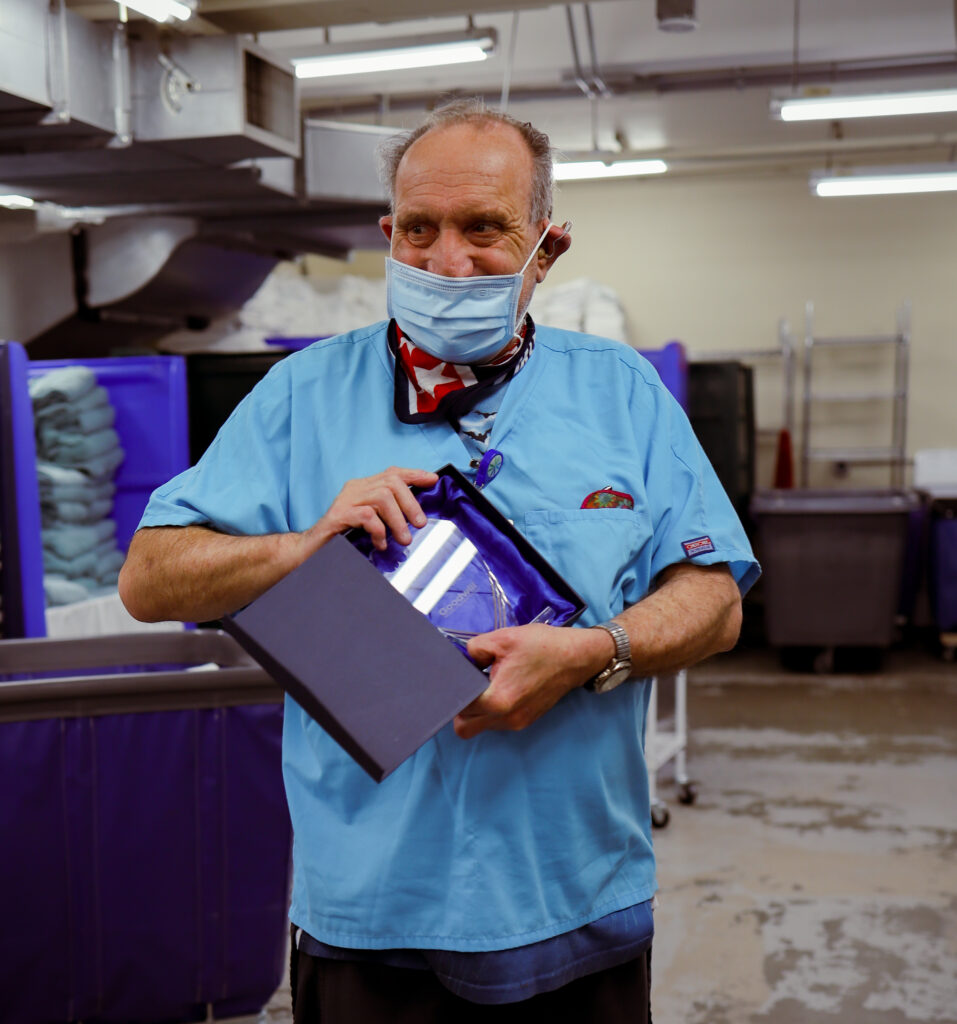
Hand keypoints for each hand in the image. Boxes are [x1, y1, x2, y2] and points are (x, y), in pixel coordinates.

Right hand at [304, 467, 438, 553]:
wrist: (310, 552)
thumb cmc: (342, 539)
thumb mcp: (370, 524)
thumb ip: (388, 516)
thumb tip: (417, 518)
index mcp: (363, 488)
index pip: (392, 473)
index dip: (414, 474)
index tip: (432, 480)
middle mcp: (354, 489)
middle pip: (391, 482)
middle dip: (410, 503)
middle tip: (420, 524)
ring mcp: (345, 501)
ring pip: (382, 497)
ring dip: (397, 519)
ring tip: (403, 539)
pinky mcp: (337, 516)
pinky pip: (366, 515)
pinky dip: (379, 530)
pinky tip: (380, 544)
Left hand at [453, 623, 612, 738]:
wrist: (576, 657)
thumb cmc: (542, 646)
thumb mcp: (502, 638)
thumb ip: (474, 649)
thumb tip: (463, 660)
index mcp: (498, 699)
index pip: (459, 708)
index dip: (452, 693)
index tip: (454, 679)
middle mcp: (507, 718)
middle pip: (465, 727)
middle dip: (460, 708)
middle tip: (467, 684)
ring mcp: (518, 722)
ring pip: (481, 726)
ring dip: (477, 710)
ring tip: (486, 682)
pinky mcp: (526, 720)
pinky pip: (497, 722)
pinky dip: (492, 710)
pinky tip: (500, 686)